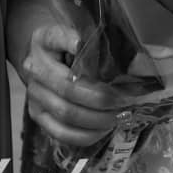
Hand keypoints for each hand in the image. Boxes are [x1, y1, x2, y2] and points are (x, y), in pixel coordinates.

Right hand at [16, 14, 128, 154]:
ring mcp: (33, 93)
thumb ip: (105, 47)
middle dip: (102, 99)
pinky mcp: (37, 115)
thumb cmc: (73, 50)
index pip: (57, 38)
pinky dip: (86, 134)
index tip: (84, 45)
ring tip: (119, 116)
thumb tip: (139, 66)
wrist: (47, 64)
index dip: (71, 42)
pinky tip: (104, 129)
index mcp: (44, 39)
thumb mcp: (85, 39)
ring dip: (97, 119)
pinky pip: (61, 132)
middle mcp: (34, 66)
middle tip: (125, 101)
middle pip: (68, 88)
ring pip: (66, 113)